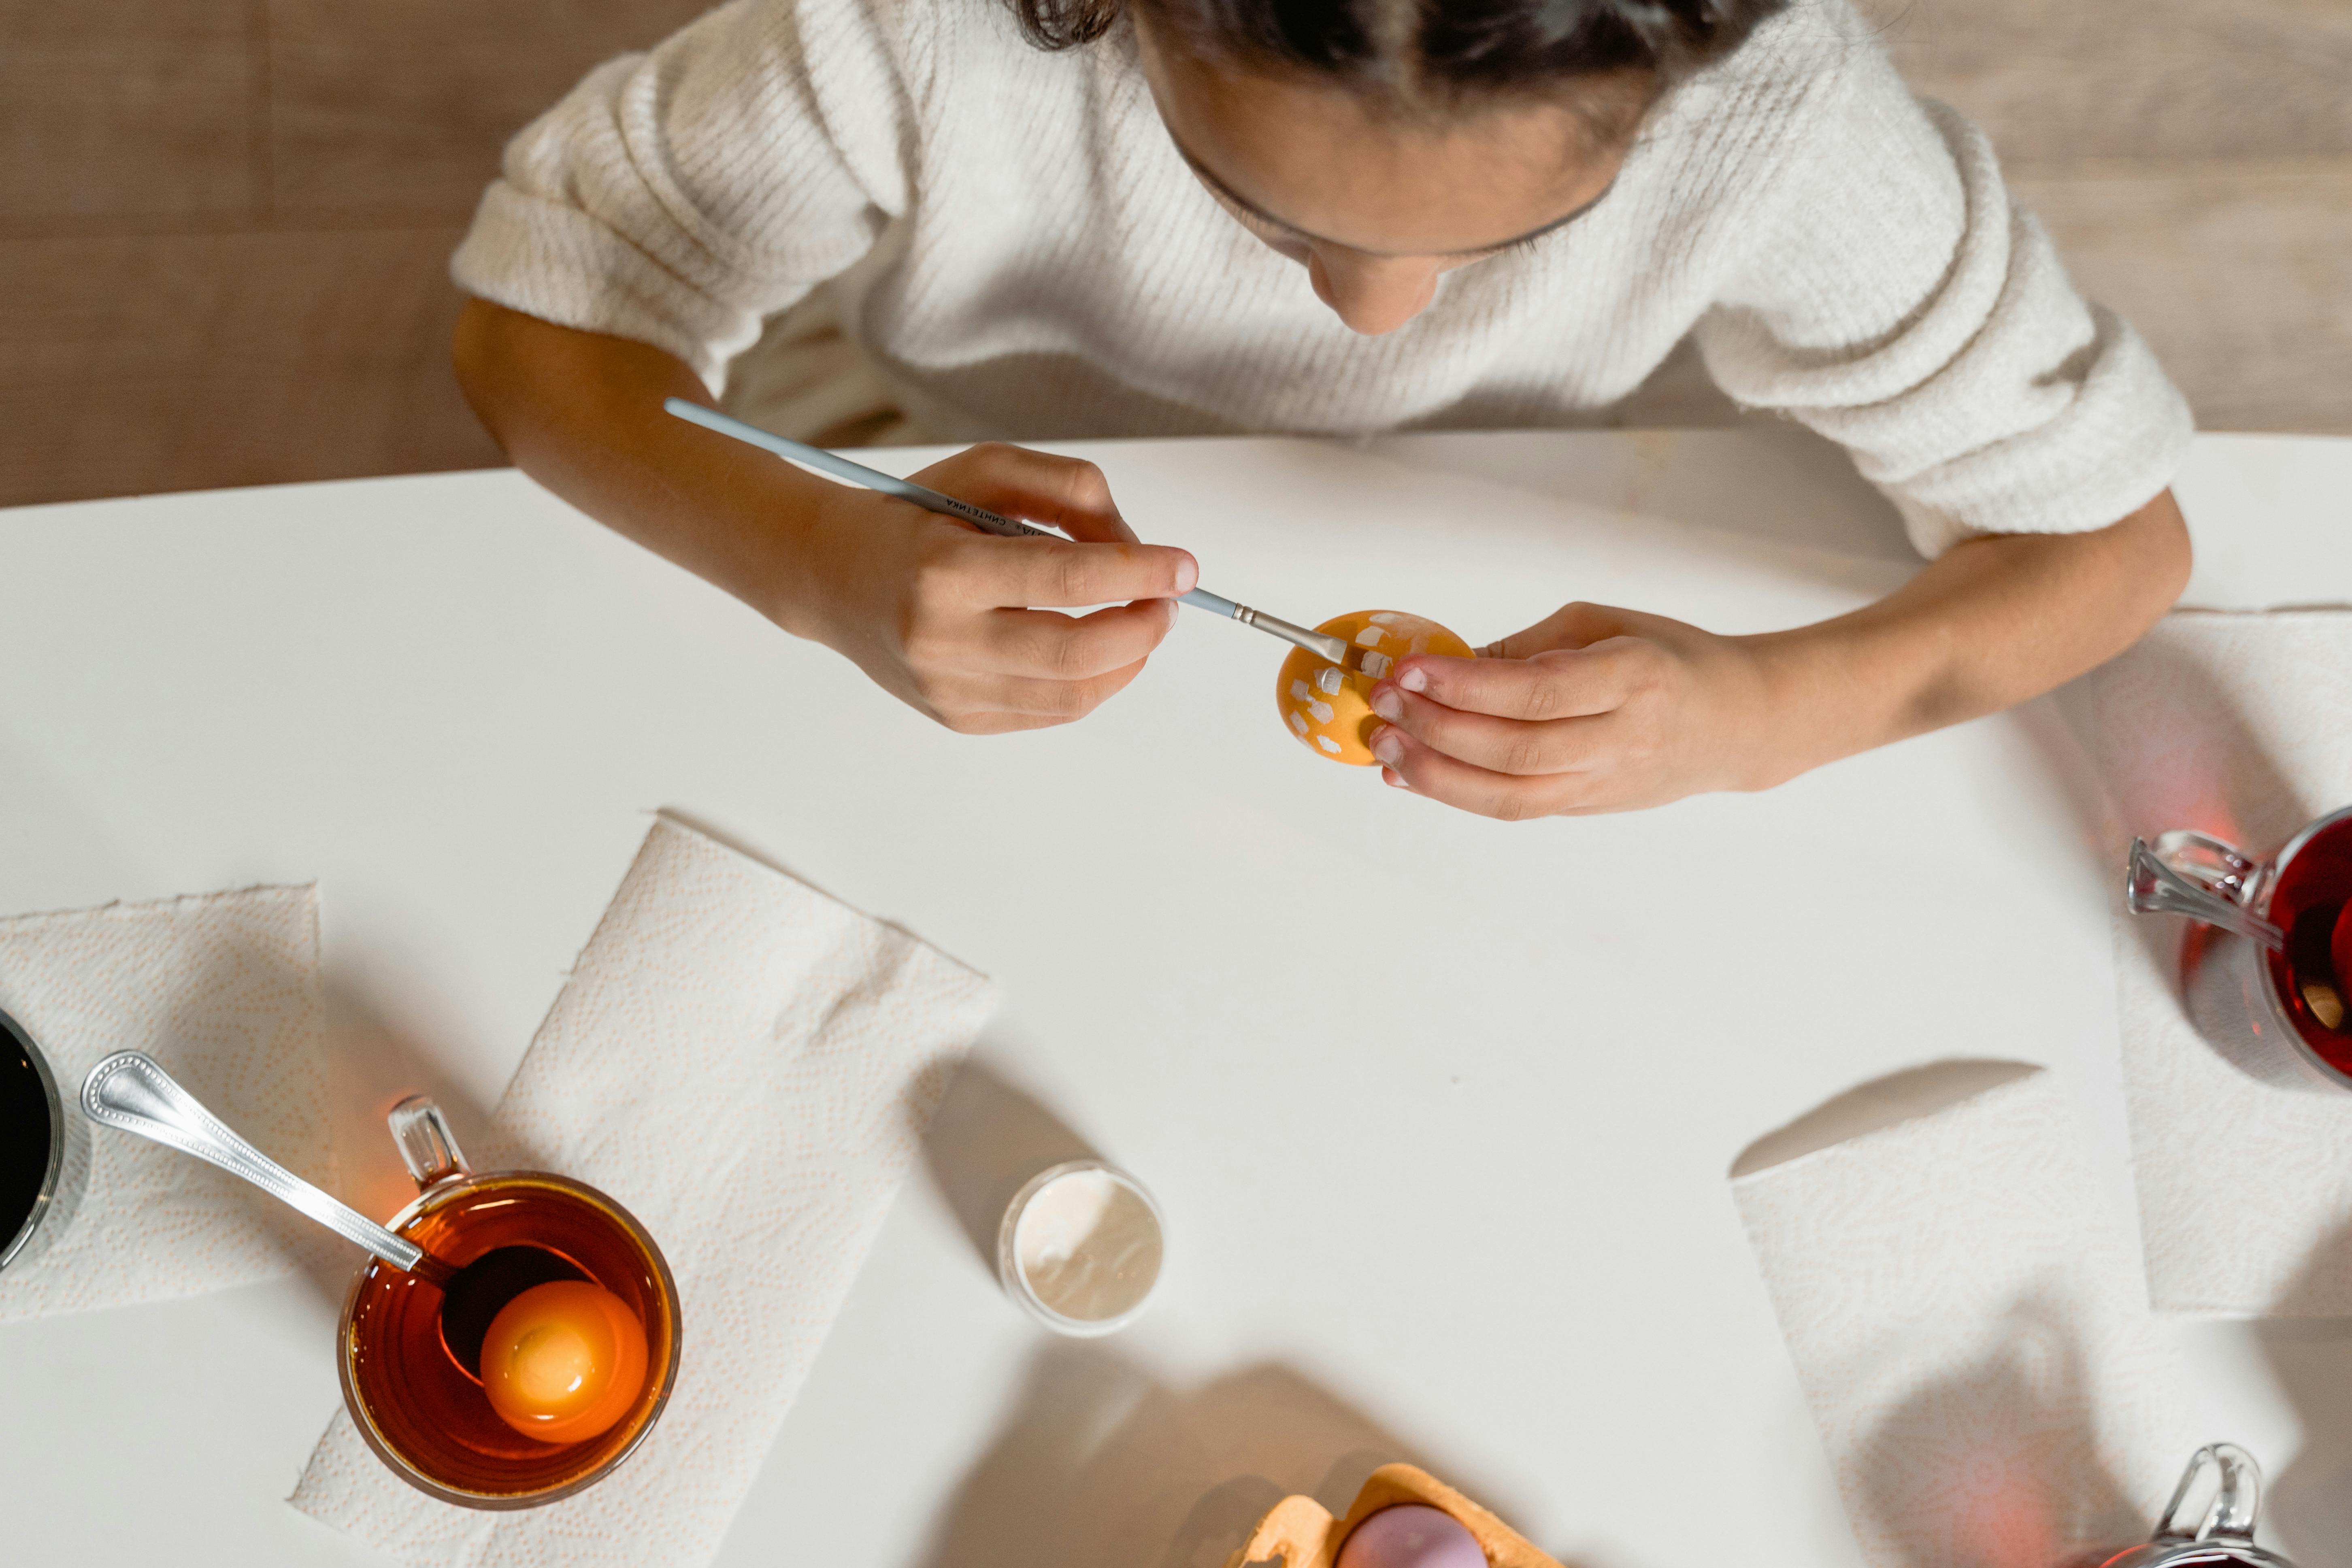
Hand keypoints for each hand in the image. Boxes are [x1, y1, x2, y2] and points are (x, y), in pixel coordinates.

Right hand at [788, 443, 1198, 733]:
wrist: (834, 576)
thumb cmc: (916, 518)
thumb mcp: (986, 471)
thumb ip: (1067, 490)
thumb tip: (1135, 546)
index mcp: (944, 569)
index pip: (1066, 579)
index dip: (1140, 573)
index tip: (1184, 566)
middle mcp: (940, 639)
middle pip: (1076, 651)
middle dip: (1142, 627)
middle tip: (1169, 602)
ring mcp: (947, 688)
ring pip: (1071, 695)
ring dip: (1127, 661)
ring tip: (1141, 624)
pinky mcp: (956, 717)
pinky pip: (1049, 711)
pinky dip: (1092, 683)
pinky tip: (1101, 650)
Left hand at [1362, 602, 1789, 817]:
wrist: (1738, 722)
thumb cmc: (1668, 657)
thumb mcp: (1604, 626)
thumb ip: (1527, 648)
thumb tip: (1445, 663)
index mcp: (1632, 677)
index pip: (1535, 691)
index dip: (1465, 685)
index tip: (1408, 668)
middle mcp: (1621, 738)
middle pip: (1514, 749)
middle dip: (1436, 727)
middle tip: (1382, 700)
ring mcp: (1604, 782)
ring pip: (1508, 795)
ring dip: (1435, 773)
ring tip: (1383, 745)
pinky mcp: (1588, 807)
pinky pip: (1513, 808)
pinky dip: (1455, 792)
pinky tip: (1409, 773)